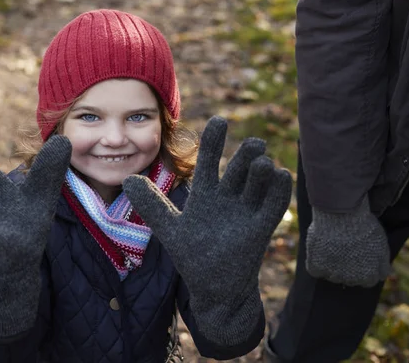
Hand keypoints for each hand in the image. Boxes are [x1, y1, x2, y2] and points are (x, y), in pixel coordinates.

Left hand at [123, 116, 291, 344]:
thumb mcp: (169, 229)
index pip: (211, 161)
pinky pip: (273, 206)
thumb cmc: (192, 256)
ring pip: (258, 183)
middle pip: (240, 168)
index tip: (220, 120)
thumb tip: (127, 179)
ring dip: (262, 171)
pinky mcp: (261, 228)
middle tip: (253, 145)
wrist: (213, 288)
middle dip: (247, 155)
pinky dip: (278, 191)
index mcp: (207, 193)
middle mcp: (229, 197)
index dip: (214, 141)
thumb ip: (151, 206)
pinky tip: (281, 176)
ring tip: (262, 163)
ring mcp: (247, 211)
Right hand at [306, 197, 390, 286]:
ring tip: (333, 247)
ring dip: (333, 266)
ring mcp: (332, 274)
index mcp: (368, 277)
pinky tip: (321, 251)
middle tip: (346, 250)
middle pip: (350, 279)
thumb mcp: (381, 246)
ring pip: (332, 275)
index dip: (365, 268)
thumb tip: (383, 275)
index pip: (368, 281)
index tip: (361, 256)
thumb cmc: (363, 228)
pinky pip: (315, 271)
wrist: (341, 216)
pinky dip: (317, 262)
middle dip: (349, 268)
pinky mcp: (316, 267)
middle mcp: (350, 280)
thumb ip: (382, 264)